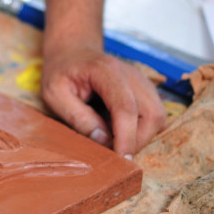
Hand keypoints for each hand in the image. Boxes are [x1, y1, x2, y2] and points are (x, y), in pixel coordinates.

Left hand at [41, 47, 165, 157]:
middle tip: (114, 155)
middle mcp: (131, 74)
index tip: (121, 159)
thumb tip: (103, 140)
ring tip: (115, 144)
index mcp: (106, 71)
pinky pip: (154, 116)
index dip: (126, 136)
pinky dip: (142, 130)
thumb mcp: (55, 95)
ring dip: (142, 137)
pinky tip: (120, 133)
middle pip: (151, 114)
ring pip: (158, 117)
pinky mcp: (145, 91)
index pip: (126, 107)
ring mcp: (141, 82)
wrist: (72, 53)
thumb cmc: (61, 73)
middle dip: (137, 141)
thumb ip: (77, 117)